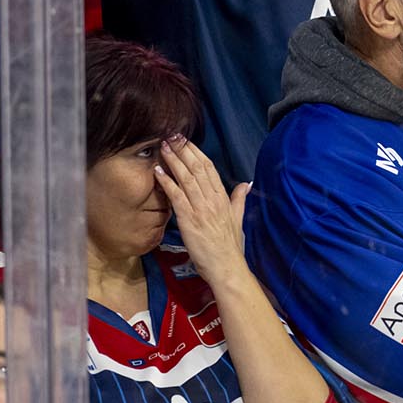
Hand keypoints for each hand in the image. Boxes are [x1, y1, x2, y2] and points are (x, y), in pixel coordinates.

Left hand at [152, 136, 254, 287]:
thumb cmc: (230, 246)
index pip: (210, 168)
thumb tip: (245, 184)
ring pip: (187, 178)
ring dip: (174, 161)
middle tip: (172, 136)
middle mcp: (213, 199)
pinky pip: (176, 196)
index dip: (197, 152)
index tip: (186, 141)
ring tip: (163, 147)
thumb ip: (239, 199)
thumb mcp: (238, 219)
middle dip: (184, 150)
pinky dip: (166, 182)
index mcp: (223, 198)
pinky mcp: (189, 219)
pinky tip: (157, 171)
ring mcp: (201, 208)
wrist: (227, 266)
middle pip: (198, 168)